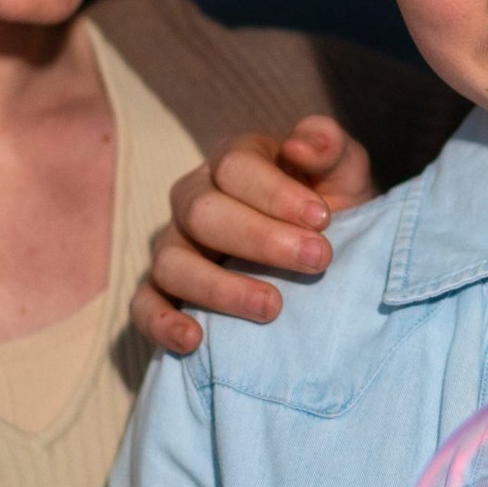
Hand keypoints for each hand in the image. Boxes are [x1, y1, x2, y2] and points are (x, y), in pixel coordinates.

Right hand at [130, 115, 372, 353]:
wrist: (323, 257)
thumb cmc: (328, 209)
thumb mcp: (343, 173)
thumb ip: (331, 146)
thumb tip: (301, 146)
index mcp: (233, 162)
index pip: (236, 165)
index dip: (277, 192)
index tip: (323, 218)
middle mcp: (194, 199)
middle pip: (203, 212)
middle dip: (262, 239)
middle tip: (317, 260)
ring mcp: (174, 245)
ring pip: (172, 262)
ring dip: (221, 287)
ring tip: (273, 307)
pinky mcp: (163, 290)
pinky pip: (144, 305)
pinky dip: (161, 322)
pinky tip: (194, 340)